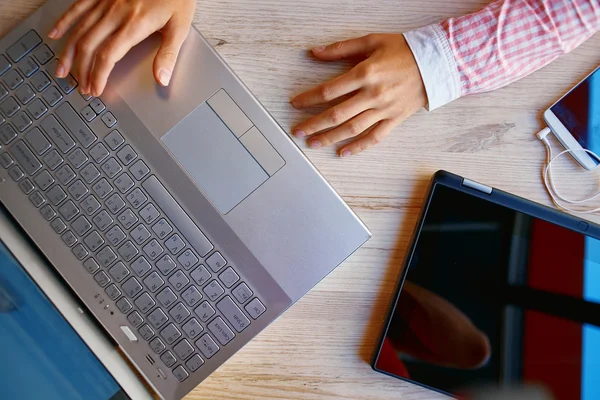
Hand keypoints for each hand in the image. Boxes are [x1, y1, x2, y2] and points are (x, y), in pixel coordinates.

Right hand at [48, 0, 195, 96]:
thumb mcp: (180, 28)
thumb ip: (168, 55)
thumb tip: (162, 79)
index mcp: (135, 25)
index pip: (108, 56)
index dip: (98, 75)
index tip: (95, 89)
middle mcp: (116, 13)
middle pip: (90, 46)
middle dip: (83, 70)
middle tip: (82, 87)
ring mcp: (106, 2)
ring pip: (80, 30)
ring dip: (69, 53)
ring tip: (62, 70)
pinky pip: (77, 8)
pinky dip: (64, 22)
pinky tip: (55, 35)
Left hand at [291, 34, 426, 156]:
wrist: (437, 62)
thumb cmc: (404, 50)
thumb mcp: (371, 41)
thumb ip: (341, 48)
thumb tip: (314, 52)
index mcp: (365, 73)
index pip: (329, 90)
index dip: (309, 98)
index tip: (296, 103)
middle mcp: (373, 94)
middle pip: (336, 114)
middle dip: (313, 124)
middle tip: (297, 131)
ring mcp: (384, 110)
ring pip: (352, 129)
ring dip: (329, 138)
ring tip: (313, 143)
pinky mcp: (394, 119)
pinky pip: (374, 137)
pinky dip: (357, 147)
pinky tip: (342, 153)